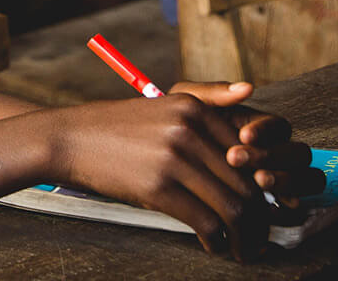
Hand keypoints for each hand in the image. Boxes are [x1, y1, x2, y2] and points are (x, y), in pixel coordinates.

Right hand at [46, 92, 277, 258]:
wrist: (69, 139)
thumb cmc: (118, 128)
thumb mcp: (163, 103)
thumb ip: (207, 99)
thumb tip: (249, 90)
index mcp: (195, 107)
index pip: (253, 151)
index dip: (266, 186)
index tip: (267, 207)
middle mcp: (189, 129)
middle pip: (247, 182)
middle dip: (260, 218)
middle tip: (260, 238)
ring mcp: (173, 158)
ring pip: (232, 206)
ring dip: (244, 235)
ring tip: (243, 248)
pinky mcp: (157, 187)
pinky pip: (206, 221)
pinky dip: (216, 241)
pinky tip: (213, 246)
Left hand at [167, 81, 323, 205]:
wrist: (165, 161)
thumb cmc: (179, 132)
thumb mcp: (188, 107)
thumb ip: (214, 93)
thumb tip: (247, 88)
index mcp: (262, 128)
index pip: (279, 126)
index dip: (266, 131)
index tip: (243, 135)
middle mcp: (278, 152)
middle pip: (298, 153)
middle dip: (273, 156)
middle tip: (239, 159)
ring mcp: (284, 179)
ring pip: (308, 177)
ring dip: (288, 180)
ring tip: (257, 181)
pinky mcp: (281, 204)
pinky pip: (300, 204)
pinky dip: (290, 203)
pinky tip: (267, 204)